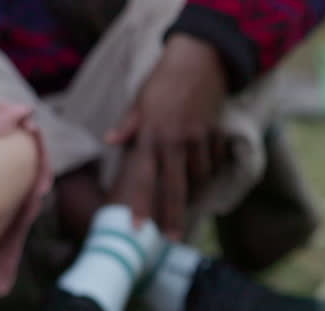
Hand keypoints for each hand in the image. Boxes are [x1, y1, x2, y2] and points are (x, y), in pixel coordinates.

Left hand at [106, 34, 228, 239]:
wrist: (200, 58)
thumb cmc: (164, 81)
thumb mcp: (140, 102)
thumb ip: (127, 126)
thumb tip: (109, 141)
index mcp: (150, 135)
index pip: (142, 177)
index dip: (139, 205)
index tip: (136, 228)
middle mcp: (173, 140)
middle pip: (174, 188)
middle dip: (172, 216)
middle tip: (172, 238)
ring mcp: (197, 138)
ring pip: (198, 178)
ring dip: (194, 191)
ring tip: (189, 200)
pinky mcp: (215, 134)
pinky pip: (214, 161)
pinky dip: (211, 167)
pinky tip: (205, 167)